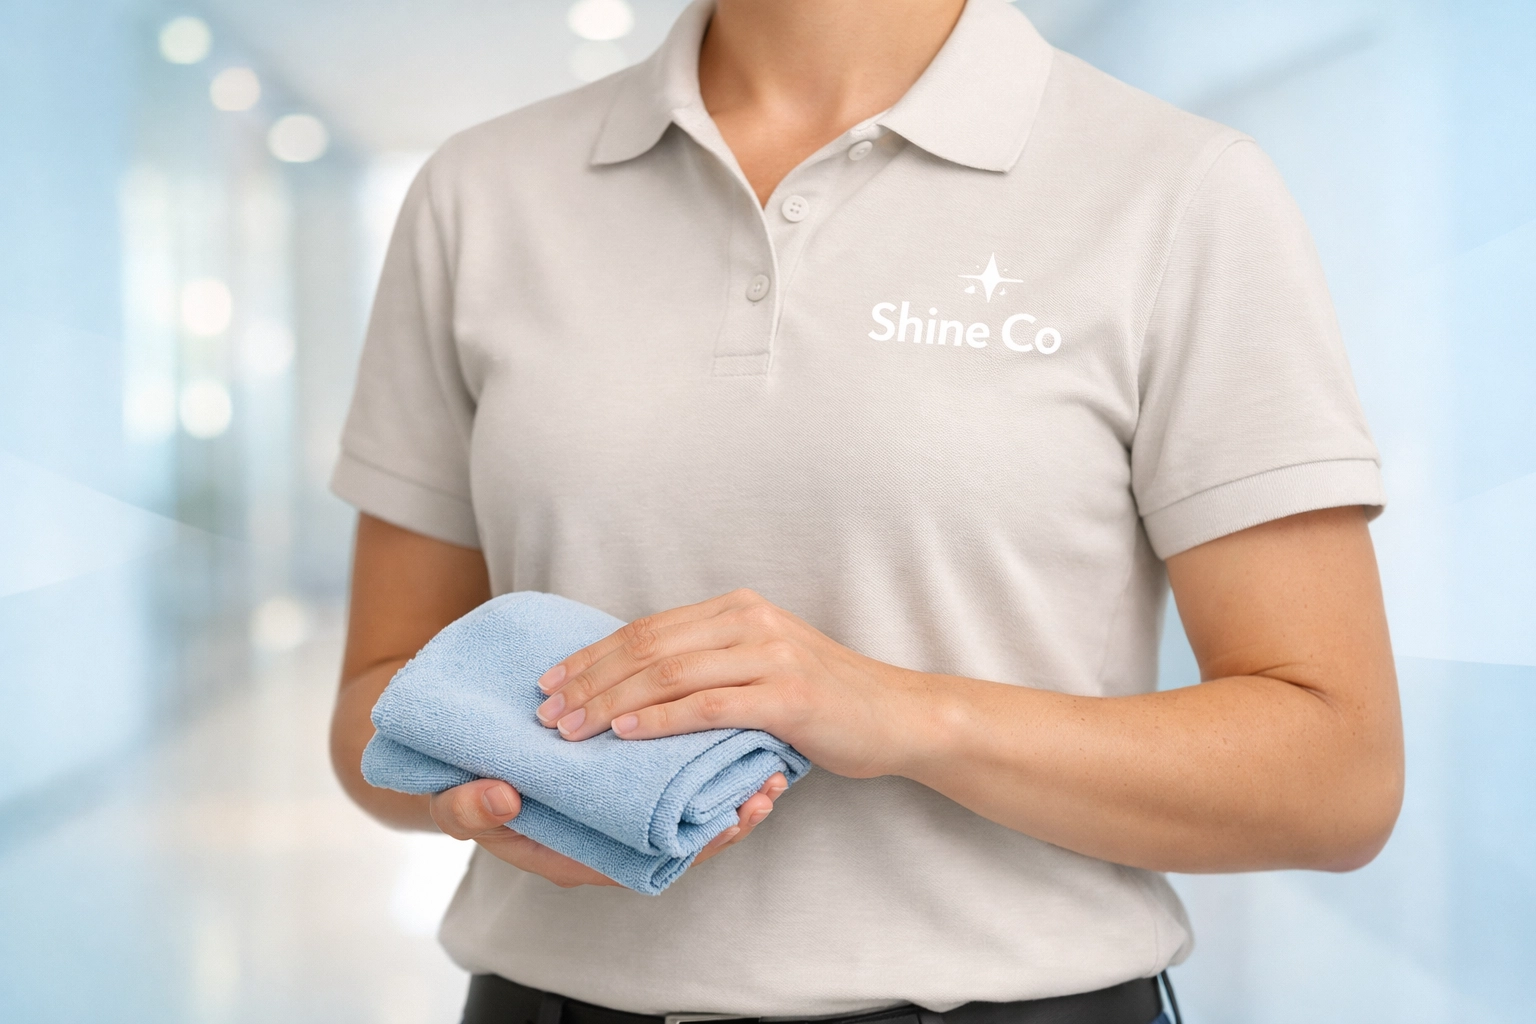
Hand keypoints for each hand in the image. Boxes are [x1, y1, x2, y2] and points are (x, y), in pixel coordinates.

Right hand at [428, 771, 789, 886]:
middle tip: (768, 794)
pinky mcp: (621, 774)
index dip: (698, 844)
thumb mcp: (456, 806)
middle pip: (680, 839)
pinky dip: (705, 760)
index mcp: (578, 853)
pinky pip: (672, 775)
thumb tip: (500, 798)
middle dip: (728, 818)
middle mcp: (605, 835)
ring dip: (725, 789)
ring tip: (772, 771)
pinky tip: (740, 739)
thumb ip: (470, 811)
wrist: (456, 769)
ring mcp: (617, 805)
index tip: (737, 820)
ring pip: (683, 808)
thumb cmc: (463, 793)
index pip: (650, 858)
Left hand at [532, 589, 922, 777]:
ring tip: (572, 728)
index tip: (549, 682)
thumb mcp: (761, 669)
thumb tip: (637, 690)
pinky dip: (661, 720)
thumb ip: (710, 667)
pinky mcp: (787, 696)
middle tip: (546, 712)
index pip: (646, 628)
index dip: (592, 655)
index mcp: (737, 610)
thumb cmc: (825, 701)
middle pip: (647, 646)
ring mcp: (770, 655)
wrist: (898, 716)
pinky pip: (708, 705)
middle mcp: (749, 621)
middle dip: (589, 680)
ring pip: (669, 673)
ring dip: (611, 703)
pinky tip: (626, 735)